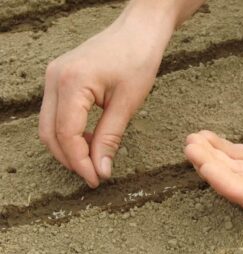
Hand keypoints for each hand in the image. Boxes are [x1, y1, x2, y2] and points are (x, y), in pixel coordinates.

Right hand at [39, 4, 174, 186]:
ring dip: (68, 147)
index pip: (66, 135)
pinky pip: (56, 113)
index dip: (80, 162)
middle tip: (94, 174)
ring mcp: (54, 77)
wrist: (138, 31)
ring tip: (94, 159)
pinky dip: (69, 132)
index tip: (97, 180)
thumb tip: (101, 170)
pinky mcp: (60, 78)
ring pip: (49, 125)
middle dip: (70, 159)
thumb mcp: (127, 104)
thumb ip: (110, 138)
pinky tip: (91, 139)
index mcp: (71, 83)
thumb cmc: (138, 60)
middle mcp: (54, 79)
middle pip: (50, 133)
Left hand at [185, 98, 242, 222]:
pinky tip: (205, 137)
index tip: (204, 165)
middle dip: (211, 165)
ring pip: (232, 166)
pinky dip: (221, 146)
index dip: (224, 182)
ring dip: (211, 154)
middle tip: (190, 148)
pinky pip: (238, 153)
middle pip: (234, 180)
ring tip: (191, 140)